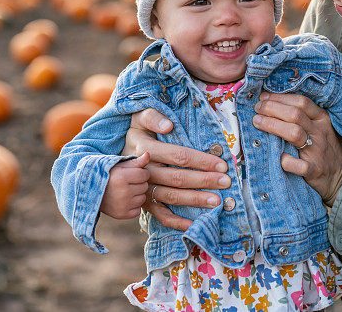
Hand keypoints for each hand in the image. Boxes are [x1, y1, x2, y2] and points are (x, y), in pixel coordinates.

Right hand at [100, 152, 150, 219]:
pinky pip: (138, 210)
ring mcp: (123, 205)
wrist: (90, 192)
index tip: (132, 173)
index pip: (145, 174)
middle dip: (138, 183)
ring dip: (137, 195)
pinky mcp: (122, 215)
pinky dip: (133, 206)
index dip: (140, 173)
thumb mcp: (119, 166)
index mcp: (122, 177)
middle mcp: (123, 192)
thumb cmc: (107, 176)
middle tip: (126, 183)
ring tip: (124, 192)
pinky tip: (123, 201)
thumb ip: (136, 162)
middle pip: (145, 186)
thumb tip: (148, 154)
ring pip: (142, 198)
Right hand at [122, 108, 231, 230]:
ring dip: (194, 200)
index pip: (178, 156)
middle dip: (204, 180)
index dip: (200, 161)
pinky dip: (176, 222)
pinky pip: (160, 215)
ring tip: (216, 202)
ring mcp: (143, 189)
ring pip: (171, 196)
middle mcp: (144, 171)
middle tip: (226, 182)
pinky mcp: (144, 202)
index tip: (221, 164)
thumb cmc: (137, 132)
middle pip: (178, 178)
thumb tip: (168, 125)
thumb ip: (152, 116)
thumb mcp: (139, 117)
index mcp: (145, 149)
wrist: (114, 156)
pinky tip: (194, 225)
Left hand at [252, 92, 341, 205]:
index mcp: (321, 119)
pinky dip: (286, 160)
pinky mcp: (314, 171)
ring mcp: (317, 151)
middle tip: (257, 109)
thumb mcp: (319, 128)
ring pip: (295, 133)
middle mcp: (319, 132)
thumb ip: (302, 118)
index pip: (301, 102)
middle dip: (272, 108)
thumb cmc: (325, 149)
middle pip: (295, 114)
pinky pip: (298, 165)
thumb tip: (271, 104)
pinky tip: (277, 157)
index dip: (280, 97)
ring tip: (257, 122)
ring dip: (273, 126)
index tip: (263, 97)